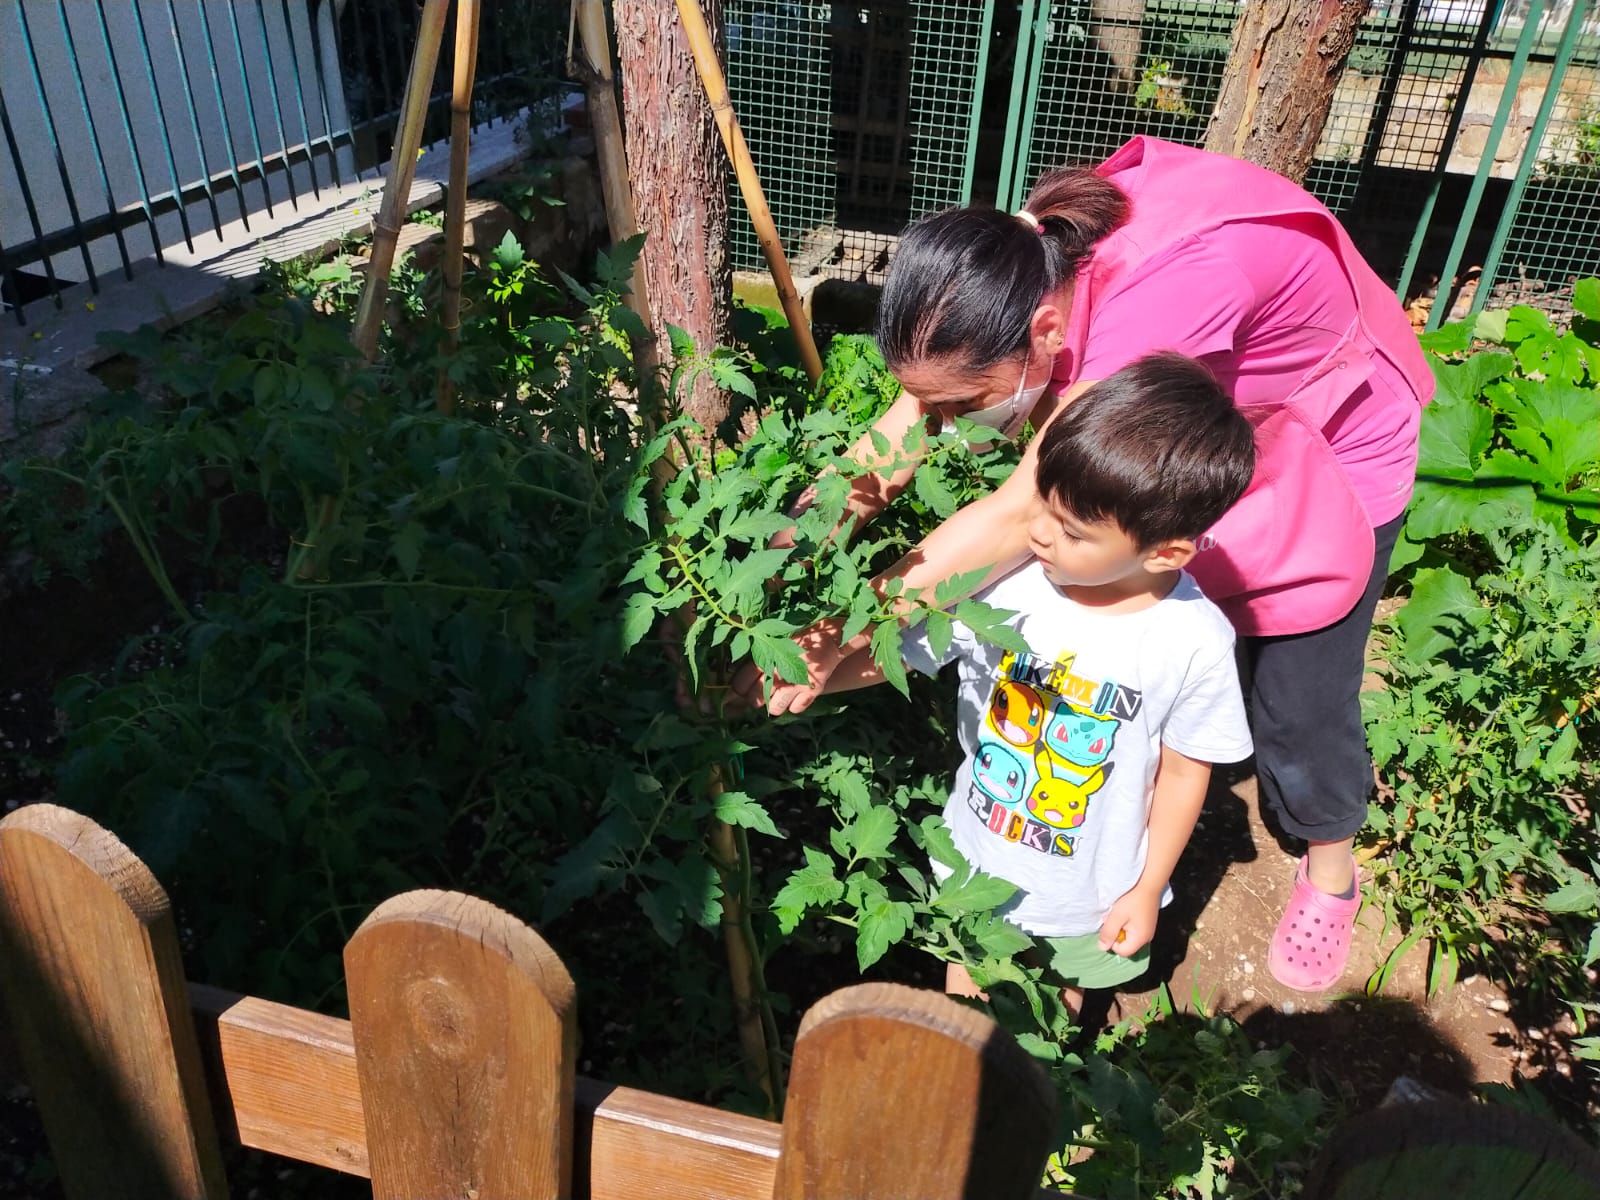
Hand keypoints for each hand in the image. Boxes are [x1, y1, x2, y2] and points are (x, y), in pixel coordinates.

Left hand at [729, 615, 849, 713]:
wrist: (828, 636)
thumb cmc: (796, 635)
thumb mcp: (771, 636)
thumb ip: (751, 649)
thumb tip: (730, 663)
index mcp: (764, 658)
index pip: (740, 684)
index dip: (737, 689)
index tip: (738, 690)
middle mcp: (777, 673)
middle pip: (754, 699)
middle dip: (754, 698)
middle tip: (758, 692)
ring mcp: (795, 684)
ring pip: (774, 709)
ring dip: (774, 704)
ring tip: (778, 694)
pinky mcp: (812, 691)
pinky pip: (795, 709)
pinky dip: (794, 704)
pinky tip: (795, 694)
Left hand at [1098, 884, 1160, 956]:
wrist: (1148, 884)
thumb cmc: (1132, 899)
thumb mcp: (1116, 916)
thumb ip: (1108, 933)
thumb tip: (1102, 948)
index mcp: (1140, 939)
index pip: (1122, 952)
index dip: (1112, 942)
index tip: (1110, 926)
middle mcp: (1146, 938)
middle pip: (1126, 945)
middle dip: (1116, 934)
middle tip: (1113, 919)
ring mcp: (1148, 931)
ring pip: (1128, 937)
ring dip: (1120, 927)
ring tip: (1118, 914)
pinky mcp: (1147, 924)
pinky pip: (1133, 930)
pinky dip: (1126, 923)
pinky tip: (1124, 912)